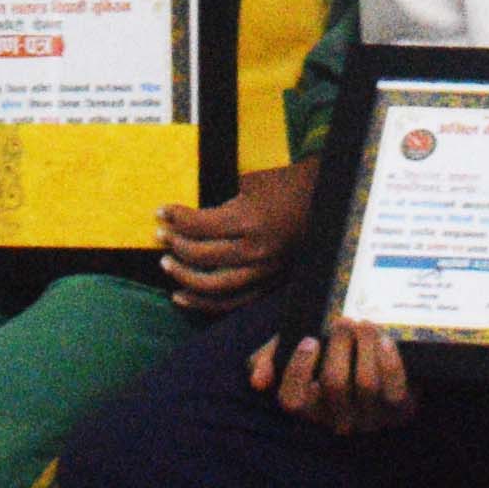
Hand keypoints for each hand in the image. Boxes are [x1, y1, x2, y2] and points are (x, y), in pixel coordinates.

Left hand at [158, 158, 313, 315]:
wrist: (328, 200)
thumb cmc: (287, 184)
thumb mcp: (252, 183)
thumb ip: (222, 205)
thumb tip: (186, 218)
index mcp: (251, 221)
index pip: (200, 226)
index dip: (176, 218)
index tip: (160, 211)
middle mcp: (257, 251)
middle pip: (202, 256)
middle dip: (175, 246)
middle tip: (161, 236)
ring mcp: (265, 271)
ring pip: (214, 287)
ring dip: (184, 277)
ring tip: (166, 265)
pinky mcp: (270, 284)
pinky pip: (233, 302)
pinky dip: (204, 304)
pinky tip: (182, 296)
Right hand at [248, 319, 418, 435]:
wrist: (379, 352)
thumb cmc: (331, 351)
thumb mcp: (296, 348)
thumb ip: (271, 358)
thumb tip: (258, 381)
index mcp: (310, 407)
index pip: (293, 400)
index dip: (299, 370)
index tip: (310, 340)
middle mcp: (337, 420)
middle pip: (334, 384)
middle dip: (339, 346)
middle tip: (343, 321)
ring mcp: (370, 418)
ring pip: (365, 383)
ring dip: (365, 346)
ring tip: (364, 323)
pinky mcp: (400, 411)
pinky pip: (393, 389)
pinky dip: (389, 361)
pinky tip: (385, 339)